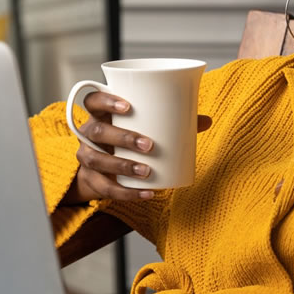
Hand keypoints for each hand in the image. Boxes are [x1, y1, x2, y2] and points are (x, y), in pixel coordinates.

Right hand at [65, 92, 212, 203]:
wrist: (101, 169)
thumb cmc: (126, 138)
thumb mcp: (143, 127)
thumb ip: (172, 122)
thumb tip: (206, 120)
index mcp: (100, 114)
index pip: (92, 100)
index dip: (106, 101)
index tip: (127, 106)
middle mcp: (88, 134)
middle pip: (98, 131)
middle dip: (123, 137)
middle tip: (149, 145)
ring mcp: (86, 157)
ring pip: (97, 160)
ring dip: (123, 166)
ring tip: (147, 171)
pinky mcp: (91, 180)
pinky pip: (106, 187)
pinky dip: (127, 192)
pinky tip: (147, 193)